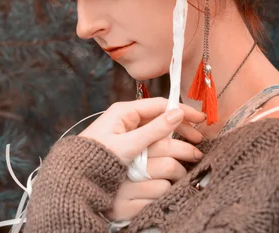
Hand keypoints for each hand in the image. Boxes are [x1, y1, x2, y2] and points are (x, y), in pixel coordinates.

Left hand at [77, 97, 205, 220]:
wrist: (77, 172)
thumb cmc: (98, 157)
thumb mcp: (128, 144)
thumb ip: (153, 130)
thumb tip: (177, 114)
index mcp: (124, 110)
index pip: (160, 105)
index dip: (181, 111)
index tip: (200, 120)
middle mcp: (126, 116)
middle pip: (160, 115)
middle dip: (181, 124)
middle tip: (199, 137)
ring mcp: (125, 128)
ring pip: (156, 126)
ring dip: (174, 134)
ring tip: (192, 144)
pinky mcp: (125, 140)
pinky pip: (149, 137)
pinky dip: (164, 141)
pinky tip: (175, 149)